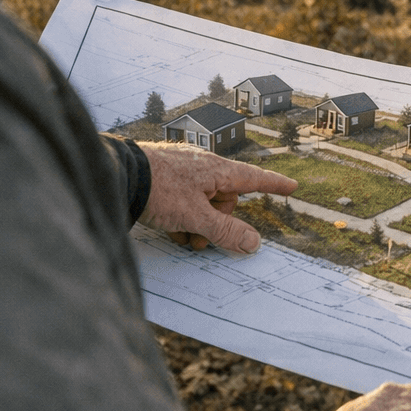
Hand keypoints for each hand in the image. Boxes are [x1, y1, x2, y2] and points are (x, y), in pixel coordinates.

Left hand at [136, 142, 297, 253]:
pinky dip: (181, 218)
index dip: (273, 185)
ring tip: (181, 235)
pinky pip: (185, 202)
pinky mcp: (167, 179)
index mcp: (217, 170)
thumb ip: (225, 231)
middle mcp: (203, 168)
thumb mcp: (195, 216)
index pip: (253, 178)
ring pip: (203, 204)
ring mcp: (184, 172)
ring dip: (197, 224)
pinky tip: (168, 227)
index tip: (291, 186)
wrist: (119, 176)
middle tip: (201, 238)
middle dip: (217, 223)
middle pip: (225, 200)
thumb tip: (254, 242)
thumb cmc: (158, 189)